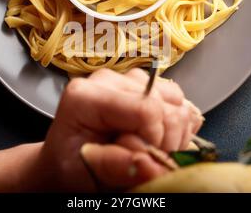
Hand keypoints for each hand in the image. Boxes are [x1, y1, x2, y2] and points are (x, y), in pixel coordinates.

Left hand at [36, 68, 202, 191]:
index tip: (144, 159)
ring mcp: (129, 79)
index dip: (154, 139)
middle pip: (164, 104)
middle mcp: (109, 80)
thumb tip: (151, 163)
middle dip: (164, 139)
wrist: (71, 157)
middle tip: (146, 158)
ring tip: (150, 148)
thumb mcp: (84, 171)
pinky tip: (158, 137)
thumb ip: (115, 167)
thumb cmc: (73, 163)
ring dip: (173, 132)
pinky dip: (178, 124)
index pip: (144, 108)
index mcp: (86, 95)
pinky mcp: (146, 85)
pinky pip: (179, 100)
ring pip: (176, 99)